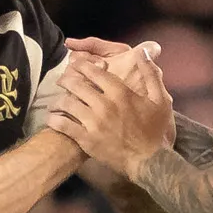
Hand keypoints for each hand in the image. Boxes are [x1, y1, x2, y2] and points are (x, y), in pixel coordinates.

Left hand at [41, 45, 171, 174]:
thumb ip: (150, 73)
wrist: (149, 161)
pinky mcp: (86, 140)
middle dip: (66, 79)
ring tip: (57, 100)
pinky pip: (64, 125)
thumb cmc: (155, 130)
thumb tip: (144, 51)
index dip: (82, 65)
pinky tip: (52, 117)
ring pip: (67, 103)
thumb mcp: (160, 99)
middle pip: (76, 85)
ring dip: (59, 99)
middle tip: (62, 80)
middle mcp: (104, 105)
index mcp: (120, 93)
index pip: (94, 71)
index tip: (75, 63)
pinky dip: (55, 119)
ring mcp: (93, 123)